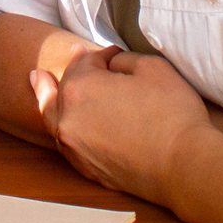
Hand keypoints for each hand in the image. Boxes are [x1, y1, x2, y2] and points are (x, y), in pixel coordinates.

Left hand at [28, 47, 215, 204]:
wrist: (183, 165)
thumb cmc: (172, 114)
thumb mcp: (152, 67)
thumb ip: (122, 58)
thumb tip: (110, 63)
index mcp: (80, 88)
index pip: (83, 62)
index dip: (99, 55)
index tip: (112, 54)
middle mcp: (67, 117)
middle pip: (59, 90)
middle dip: (62, 75)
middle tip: (46, 68)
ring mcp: (74, 146)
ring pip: (54, 118)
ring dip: (48, 101)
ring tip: (40, 87)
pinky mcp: (85, 168)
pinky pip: (66, 142)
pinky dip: (63, 127)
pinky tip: (63, 124)